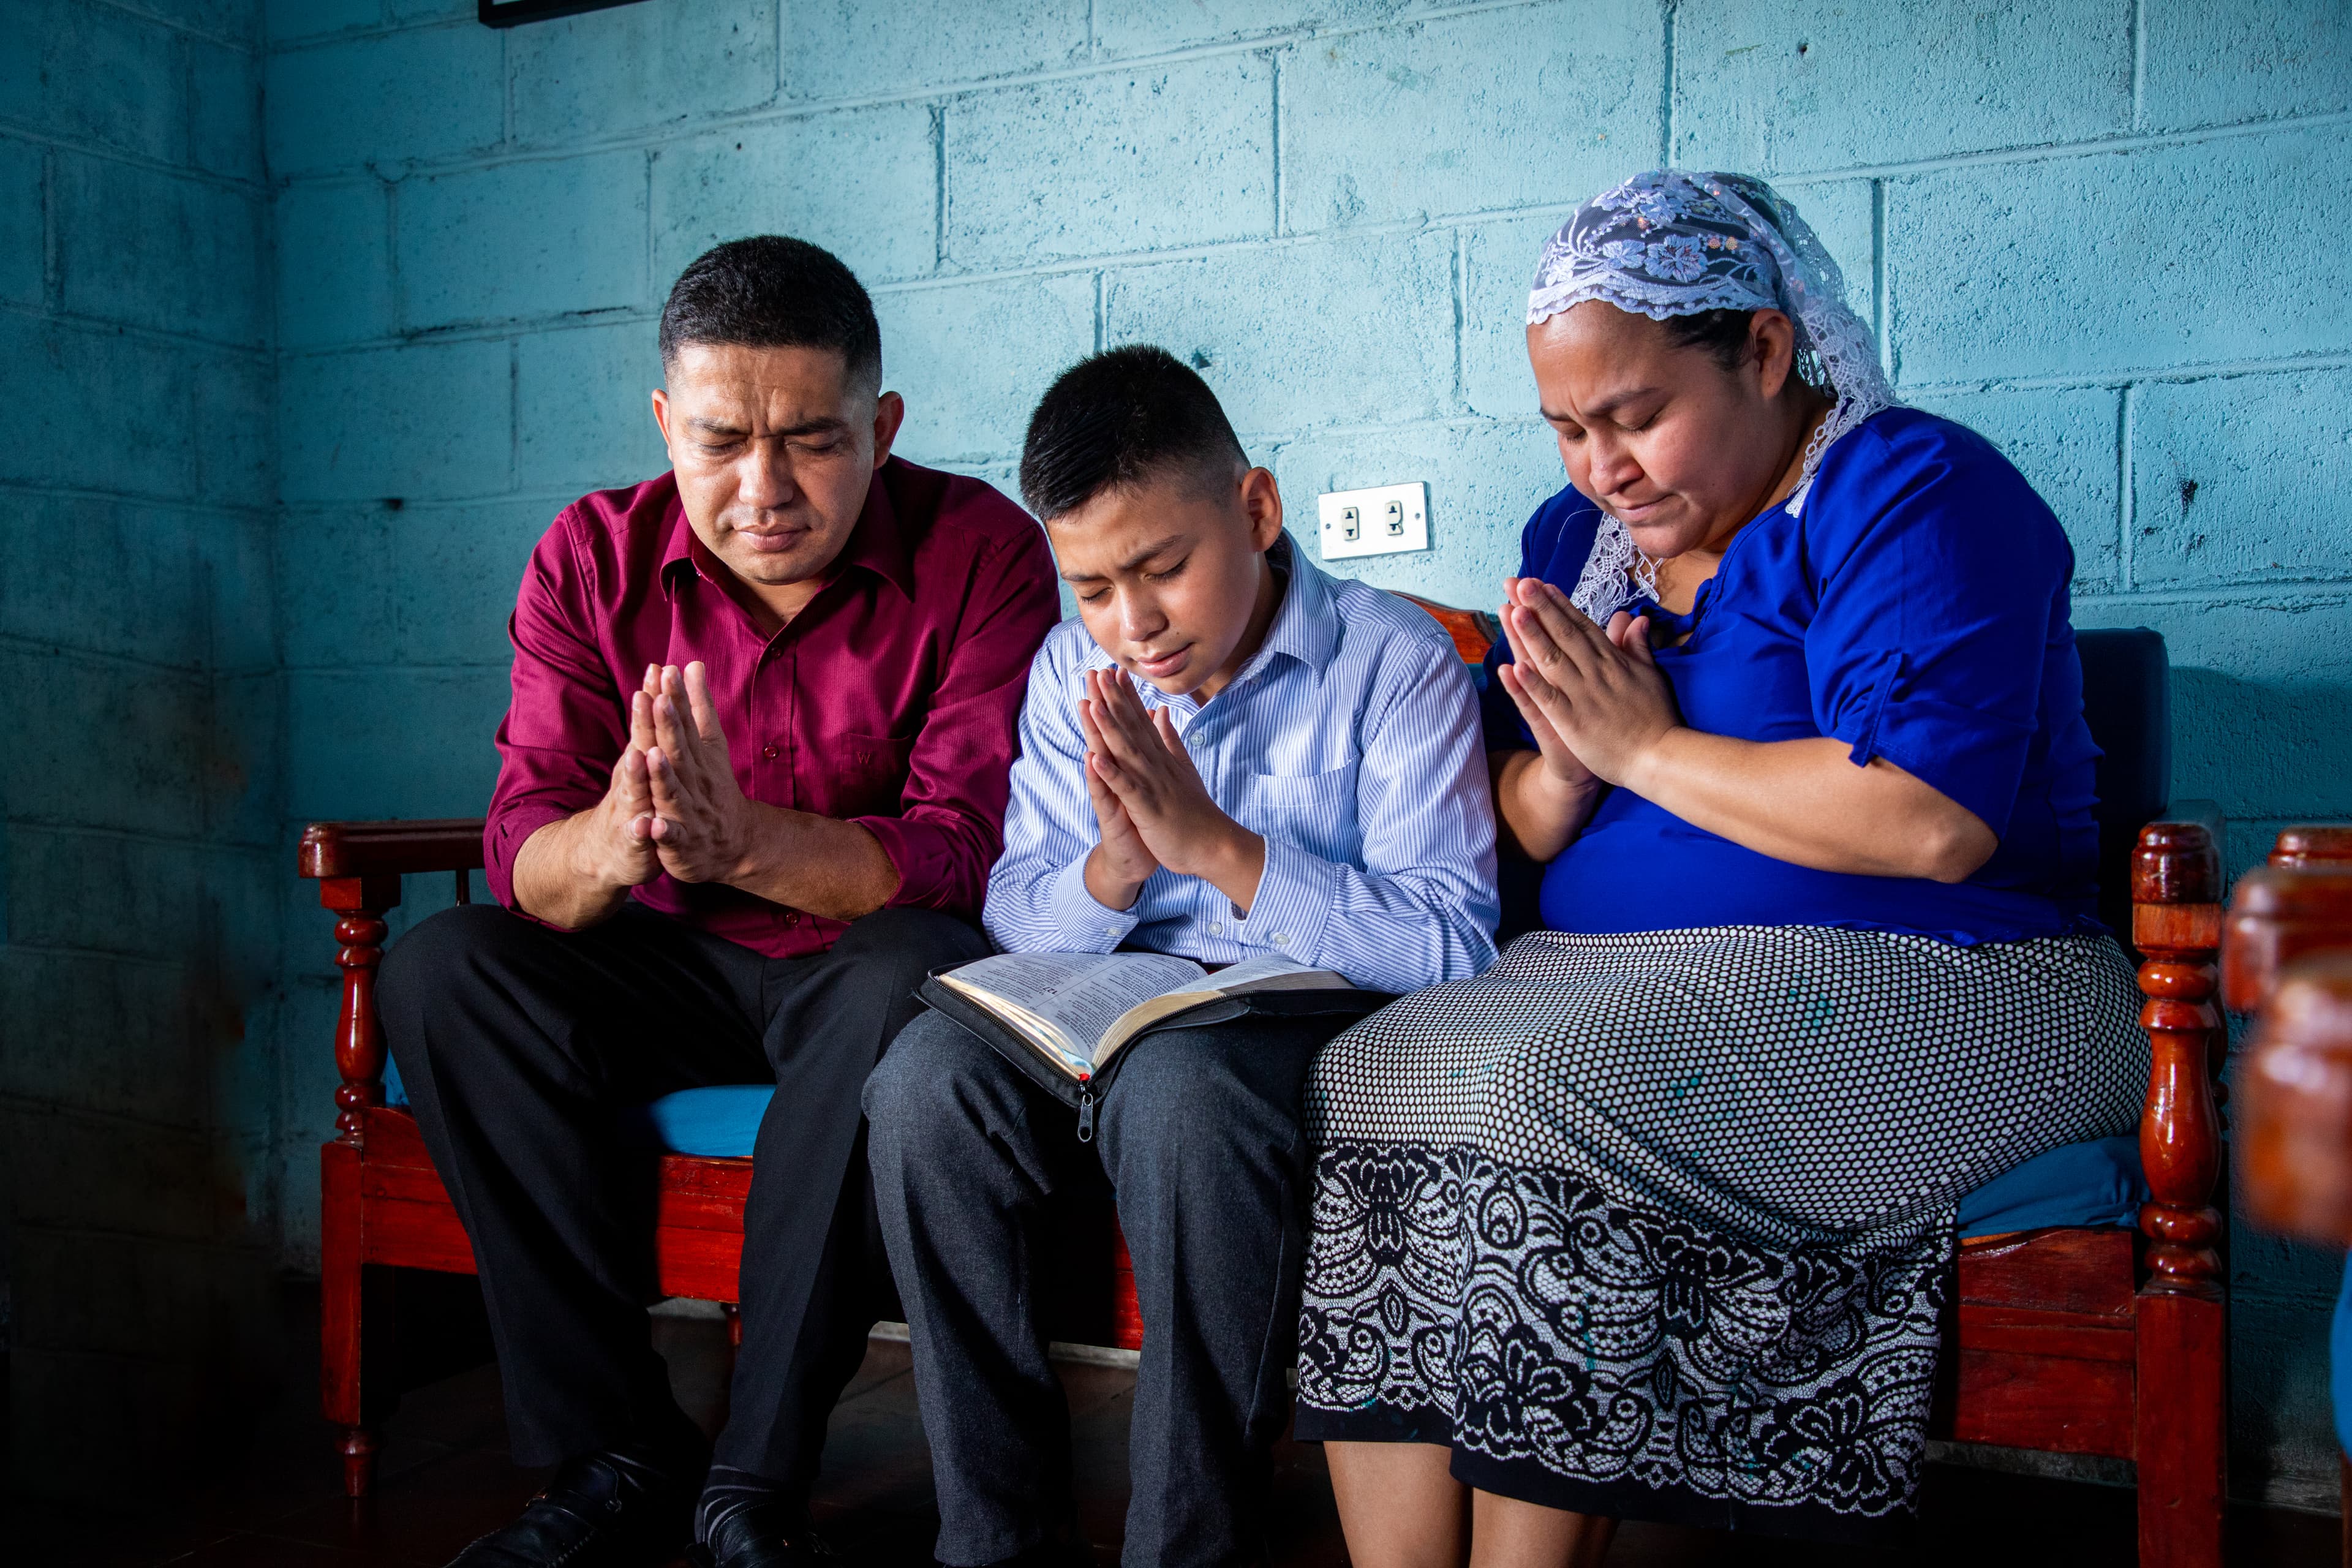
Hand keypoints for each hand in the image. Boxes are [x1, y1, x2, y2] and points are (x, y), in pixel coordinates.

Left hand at [642, 661, 759, 883]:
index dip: (678, 698)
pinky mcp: (681, 842)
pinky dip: (663, 831)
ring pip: (674, 793)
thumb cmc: (714, 788)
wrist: (736, 843)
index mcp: (701, 757)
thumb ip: (699, 706)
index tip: (668, 671)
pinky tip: (653, 824)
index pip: (689, 723)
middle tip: (658, 699)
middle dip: (670, 727)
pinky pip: (672, 837)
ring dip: (664, 775)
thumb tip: (692, 664)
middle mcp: (696, 781)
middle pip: (681, 752)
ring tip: (652, 755)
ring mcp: (689, 812)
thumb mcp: (710, 745)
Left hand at [1080, 667, 1263, 907]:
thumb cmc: (1196, 811)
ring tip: (1092, 703)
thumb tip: (1160, 711)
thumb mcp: (1183, 767)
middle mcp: (1157, 765)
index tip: (1114, 671)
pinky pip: (1126, 788)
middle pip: (1131, 728)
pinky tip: (1094, 757)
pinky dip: (1111, 773)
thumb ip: (1170, 739)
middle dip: (1113, 701)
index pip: (1141, 721)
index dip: (1126, 696)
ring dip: (1108, 728)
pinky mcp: (1148, 807)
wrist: (1214, 845)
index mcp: (1162, 757)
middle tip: (1098, 672)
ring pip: (1127, 752)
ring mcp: (1152, 784)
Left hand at [1495, 578, 1681, 790]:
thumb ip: (1638, 646)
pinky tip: (1513, 667)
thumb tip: (1636, 618)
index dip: (1560, 605)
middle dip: (1541, 608)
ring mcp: (1583, 696)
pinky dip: (1531, 683)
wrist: (1660, 758)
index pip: (1582, 627)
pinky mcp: (1573, 722)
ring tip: (1513, 610)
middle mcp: (1596, 673)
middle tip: (1520, 583)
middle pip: (1564, 634)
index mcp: (1612, 661)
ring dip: (1532, 635)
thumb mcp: (1650, 675)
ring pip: (1552, 660)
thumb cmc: (1656, 718)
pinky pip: (1548, 699)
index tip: (1542, 586)